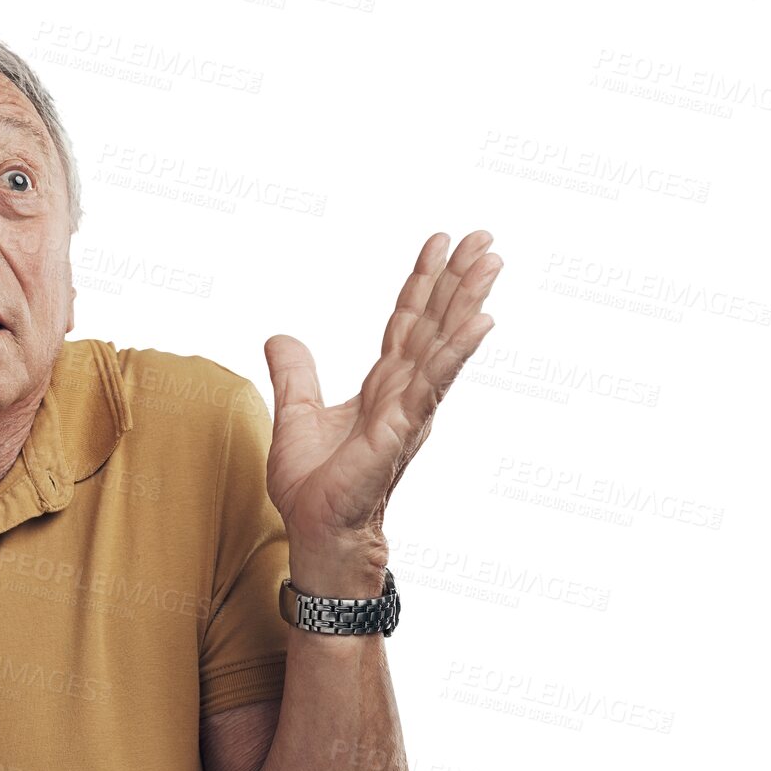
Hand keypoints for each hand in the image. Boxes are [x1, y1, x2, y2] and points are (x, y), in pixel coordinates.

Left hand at [262, 230, 501, 551]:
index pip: (406, 323)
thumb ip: (295, 375)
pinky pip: (433, 383)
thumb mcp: (295, 416)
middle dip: (458, 279)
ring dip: (468, 301)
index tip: (439, 243)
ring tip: (491, 262)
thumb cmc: (314, 488)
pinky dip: (456, 351)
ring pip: (443, 344)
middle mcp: (404, 393)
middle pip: (435, 324)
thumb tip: (279, 337)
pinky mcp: (402, 429)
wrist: (317, 532)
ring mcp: (409, 410)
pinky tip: (480, 321)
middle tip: (485, 238)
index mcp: (383, 387)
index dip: (422, 283)